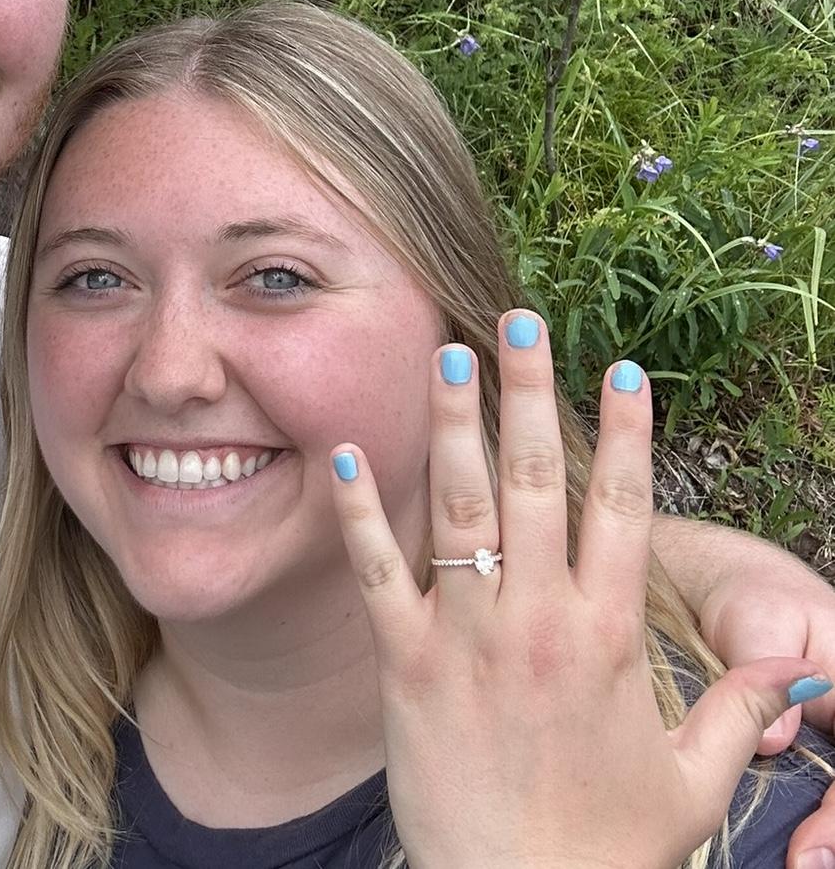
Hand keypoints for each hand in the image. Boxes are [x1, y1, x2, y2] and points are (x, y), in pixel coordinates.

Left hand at [329, 311, 826, 868]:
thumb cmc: (608, 847)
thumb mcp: (694, 781)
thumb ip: (740, 713)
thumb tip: (792, 669)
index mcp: (611, 636)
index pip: (624, 511)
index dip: (626, 435)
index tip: (621, 368)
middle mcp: (539, 619)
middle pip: (536, 482)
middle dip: (528, 392)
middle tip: (518, 319)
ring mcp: (468, 636)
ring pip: (460, 508)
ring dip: (451, 425)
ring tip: (445, 354)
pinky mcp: (405, 662)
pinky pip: (378, 572)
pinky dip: (360, 512)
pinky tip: (344, 454)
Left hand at [690, 530, 834, 868]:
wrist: (742, 592)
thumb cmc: (753, 600)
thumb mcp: (755, 624)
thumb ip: (760, 675)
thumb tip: (774, 742)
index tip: (810, 849)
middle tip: (804, 863)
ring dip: (830, 831)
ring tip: (800, 862)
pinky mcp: (827, 748)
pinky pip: (830, 790)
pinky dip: (822, 822)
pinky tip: (798, 850)